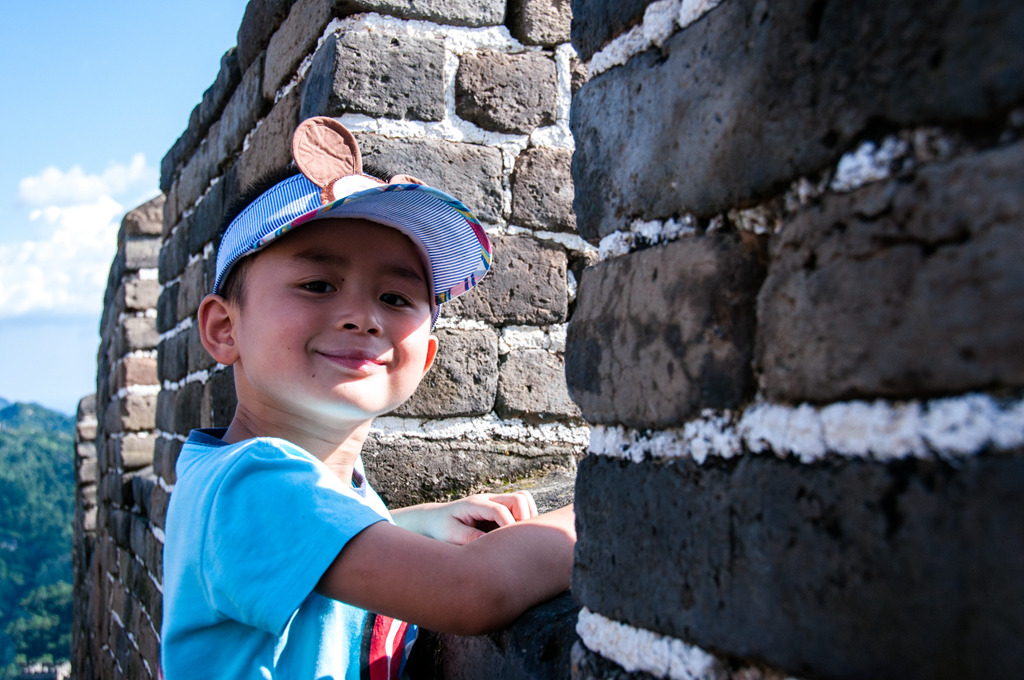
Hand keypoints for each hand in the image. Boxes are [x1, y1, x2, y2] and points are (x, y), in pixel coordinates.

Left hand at [392, 491, 538, 544]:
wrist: (436, 519)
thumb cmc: (441, 527)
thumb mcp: (449, 534)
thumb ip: (468, 537)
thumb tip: (488, 542)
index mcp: (475, 504)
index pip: (500, 510)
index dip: (509, 527)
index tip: (508, 546)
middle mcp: (489, 500)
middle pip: (519, 498)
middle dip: (525, 518)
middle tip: (518, 541)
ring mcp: (496, 503)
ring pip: (524, 499)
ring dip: (528, 517)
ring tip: (521, 538)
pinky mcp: (500, 509)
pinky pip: (522, 508)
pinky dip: (525, 520)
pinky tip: (517, 538)